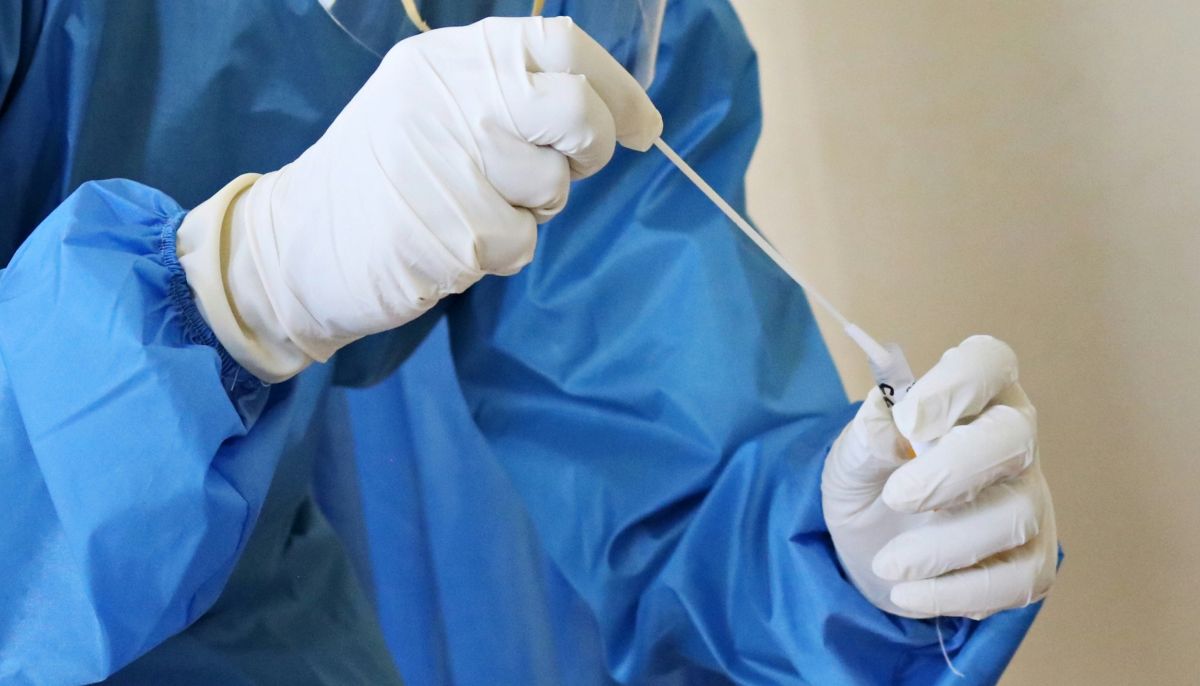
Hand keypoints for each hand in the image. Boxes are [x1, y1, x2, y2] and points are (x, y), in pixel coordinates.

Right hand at [179, 16, 661, 380]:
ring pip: (551, 188)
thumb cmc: (381, 177)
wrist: (296, 244)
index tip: (641, 128)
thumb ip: (505, 95)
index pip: (562, 44)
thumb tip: (604, 113)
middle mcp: (452, 98)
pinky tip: (451, 242)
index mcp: (449, 59)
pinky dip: (499, 252)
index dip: (618, 88)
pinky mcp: (451, 230)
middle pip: (573, 110)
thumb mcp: (431, 106)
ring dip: (530, 209)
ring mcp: (450, 164)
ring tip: (472, 206)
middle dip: (591, 146)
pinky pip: (519, 243)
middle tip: (570, 169)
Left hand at [821, 336, 1056, 618]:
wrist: (871, 546)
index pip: (988, 361)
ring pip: (1016, 515)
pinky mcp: (1032, 558)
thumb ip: (866, 435)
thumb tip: (888, 422)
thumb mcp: (849, 456)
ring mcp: (1029, 497)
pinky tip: (910, 595)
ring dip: (943, 546)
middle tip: (896, 498)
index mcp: (971, 392)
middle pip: (1013, 437)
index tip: (912, 420)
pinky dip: (960, 594)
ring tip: (888, 565)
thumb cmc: (871, 479)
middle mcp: (1011, 437)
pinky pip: (1020, 579)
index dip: (959, 383)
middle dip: (953, 470)